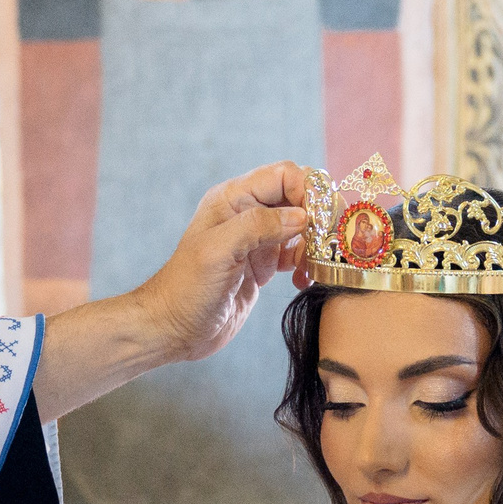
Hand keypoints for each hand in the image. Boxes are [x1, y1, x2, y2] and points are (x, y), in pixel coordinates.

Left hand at [131, 163, 309, 364]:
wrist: (174, 329)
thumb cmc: (187, 289)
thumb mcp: (218, 252)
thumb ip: (257, 226)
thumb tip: (301, 216)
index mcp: (233, 199)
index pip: (283, 175)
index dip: (307, 191)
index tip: (319, 220)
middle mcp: (247, 213)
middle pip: (298, 197)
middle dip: (319, 216)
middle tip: (328, 241)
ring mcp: (256, 240)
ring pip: (302, 226)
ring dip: (315, 244)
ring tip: (313, 267)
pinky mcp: (262, 264)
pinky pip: (296, 253)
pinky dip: (307, 264)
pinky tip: (302, 280)